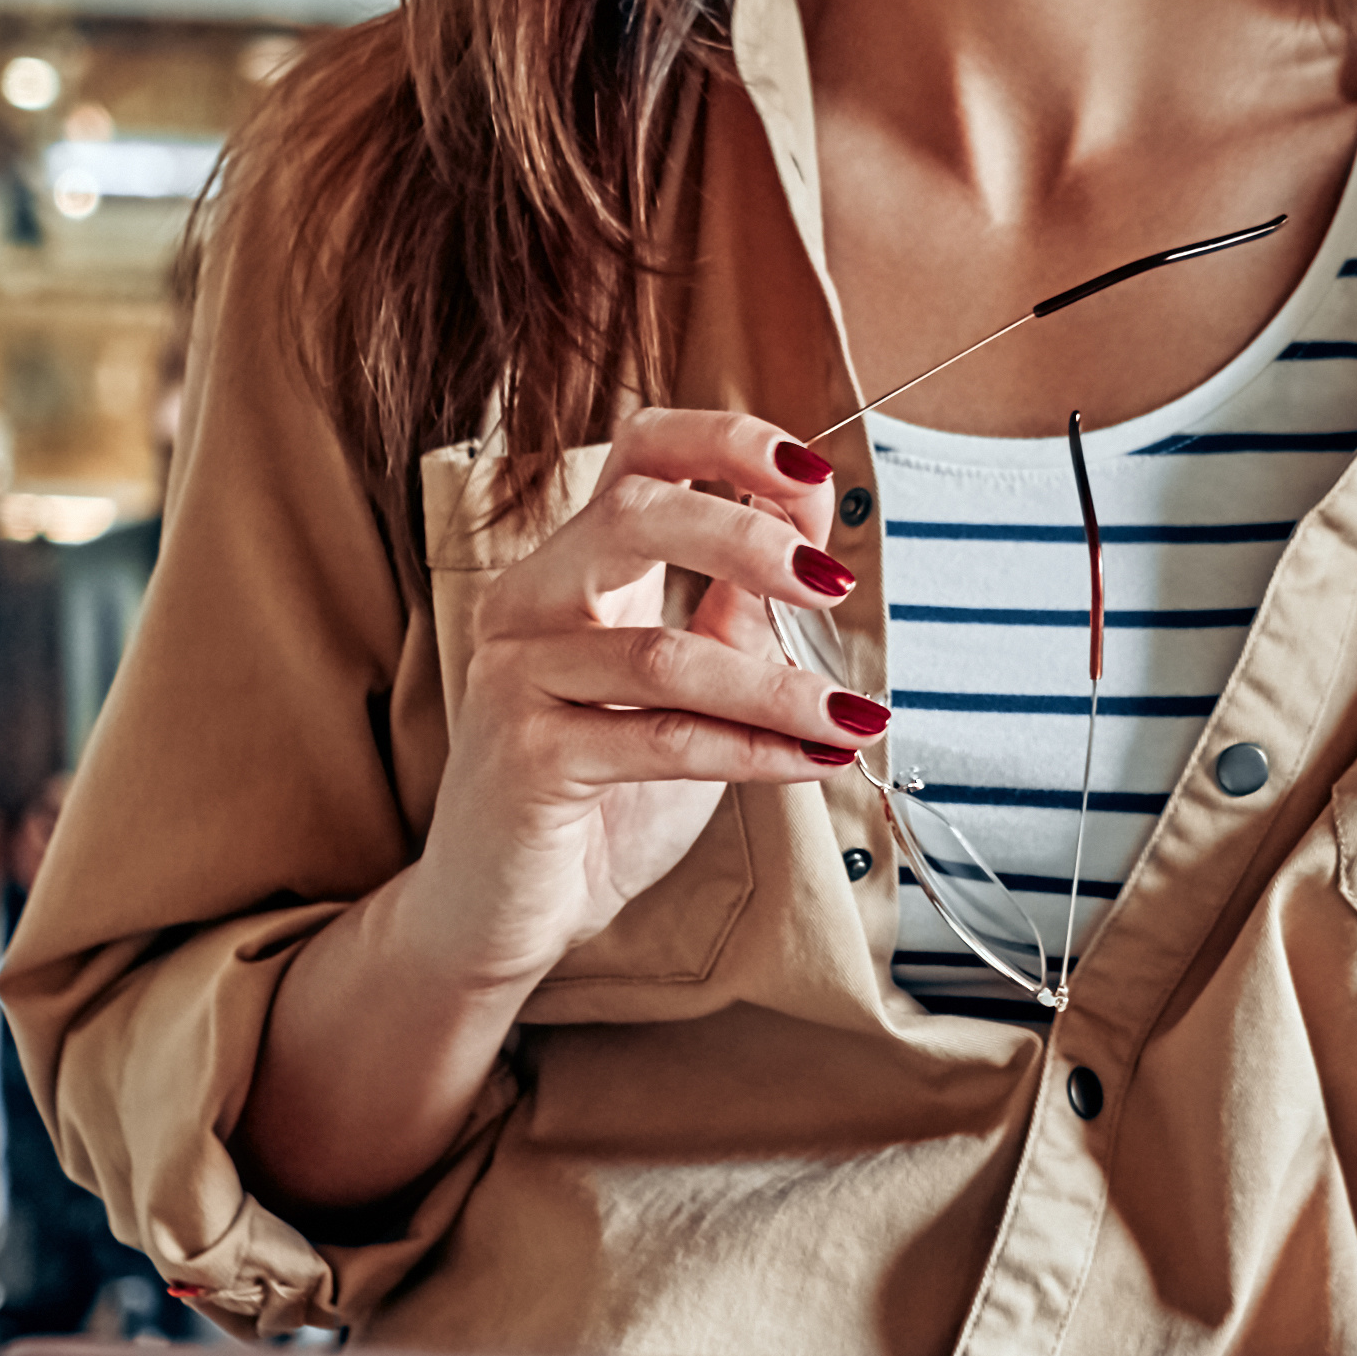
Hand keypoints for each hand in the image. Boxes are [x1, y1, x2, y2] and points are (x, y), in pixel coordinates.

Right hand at [404, 408, 871, 996]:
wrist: (504, 912)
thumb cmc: (597, 798)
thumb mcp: (684, 695)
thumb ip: (732, 622)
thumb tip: (810, 555)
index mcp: (571, 567)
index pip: (637, 453)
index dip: (726, 442)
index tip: (813, 474)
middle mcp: (530, 602)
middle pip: (633, 512)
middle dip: (747, 534)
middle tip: (830, 583)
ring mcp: (516, 675)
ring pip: (662, 652)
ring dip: (777, 687)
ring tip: (852, 716)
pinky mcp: (524, 756)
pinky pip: (660, 740)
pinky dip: (750, 750)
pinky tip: (809, 763)